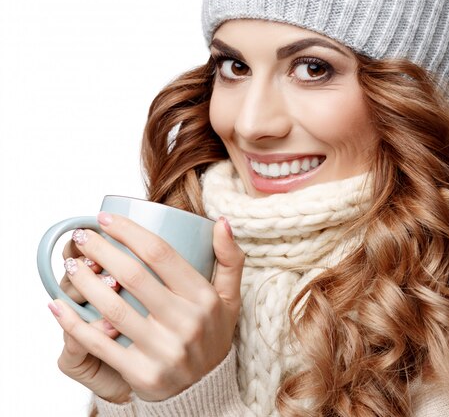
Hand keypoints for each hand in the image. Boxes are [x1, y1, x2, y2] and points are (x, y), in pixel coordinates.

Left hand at [49, 213, 243, 401]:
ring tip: (70, 264)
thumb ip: (230, 259)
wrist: (207, 390)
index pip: (161, 254)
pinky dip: (74, 323)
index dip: (130, 232)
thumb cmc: (212, 334)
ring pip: (113, 308)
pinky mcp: (142, 373)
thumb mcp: (230, 297)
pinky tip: (57, 306)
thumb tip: (221, 221)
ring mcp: (163, 349)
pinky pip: (100, 344)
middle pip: (133, 276)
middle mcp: (186, 322)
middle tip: (81, 236)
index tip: (106, 219)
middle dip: (101, 250)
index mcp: (204, 297)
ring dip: (84, 282)